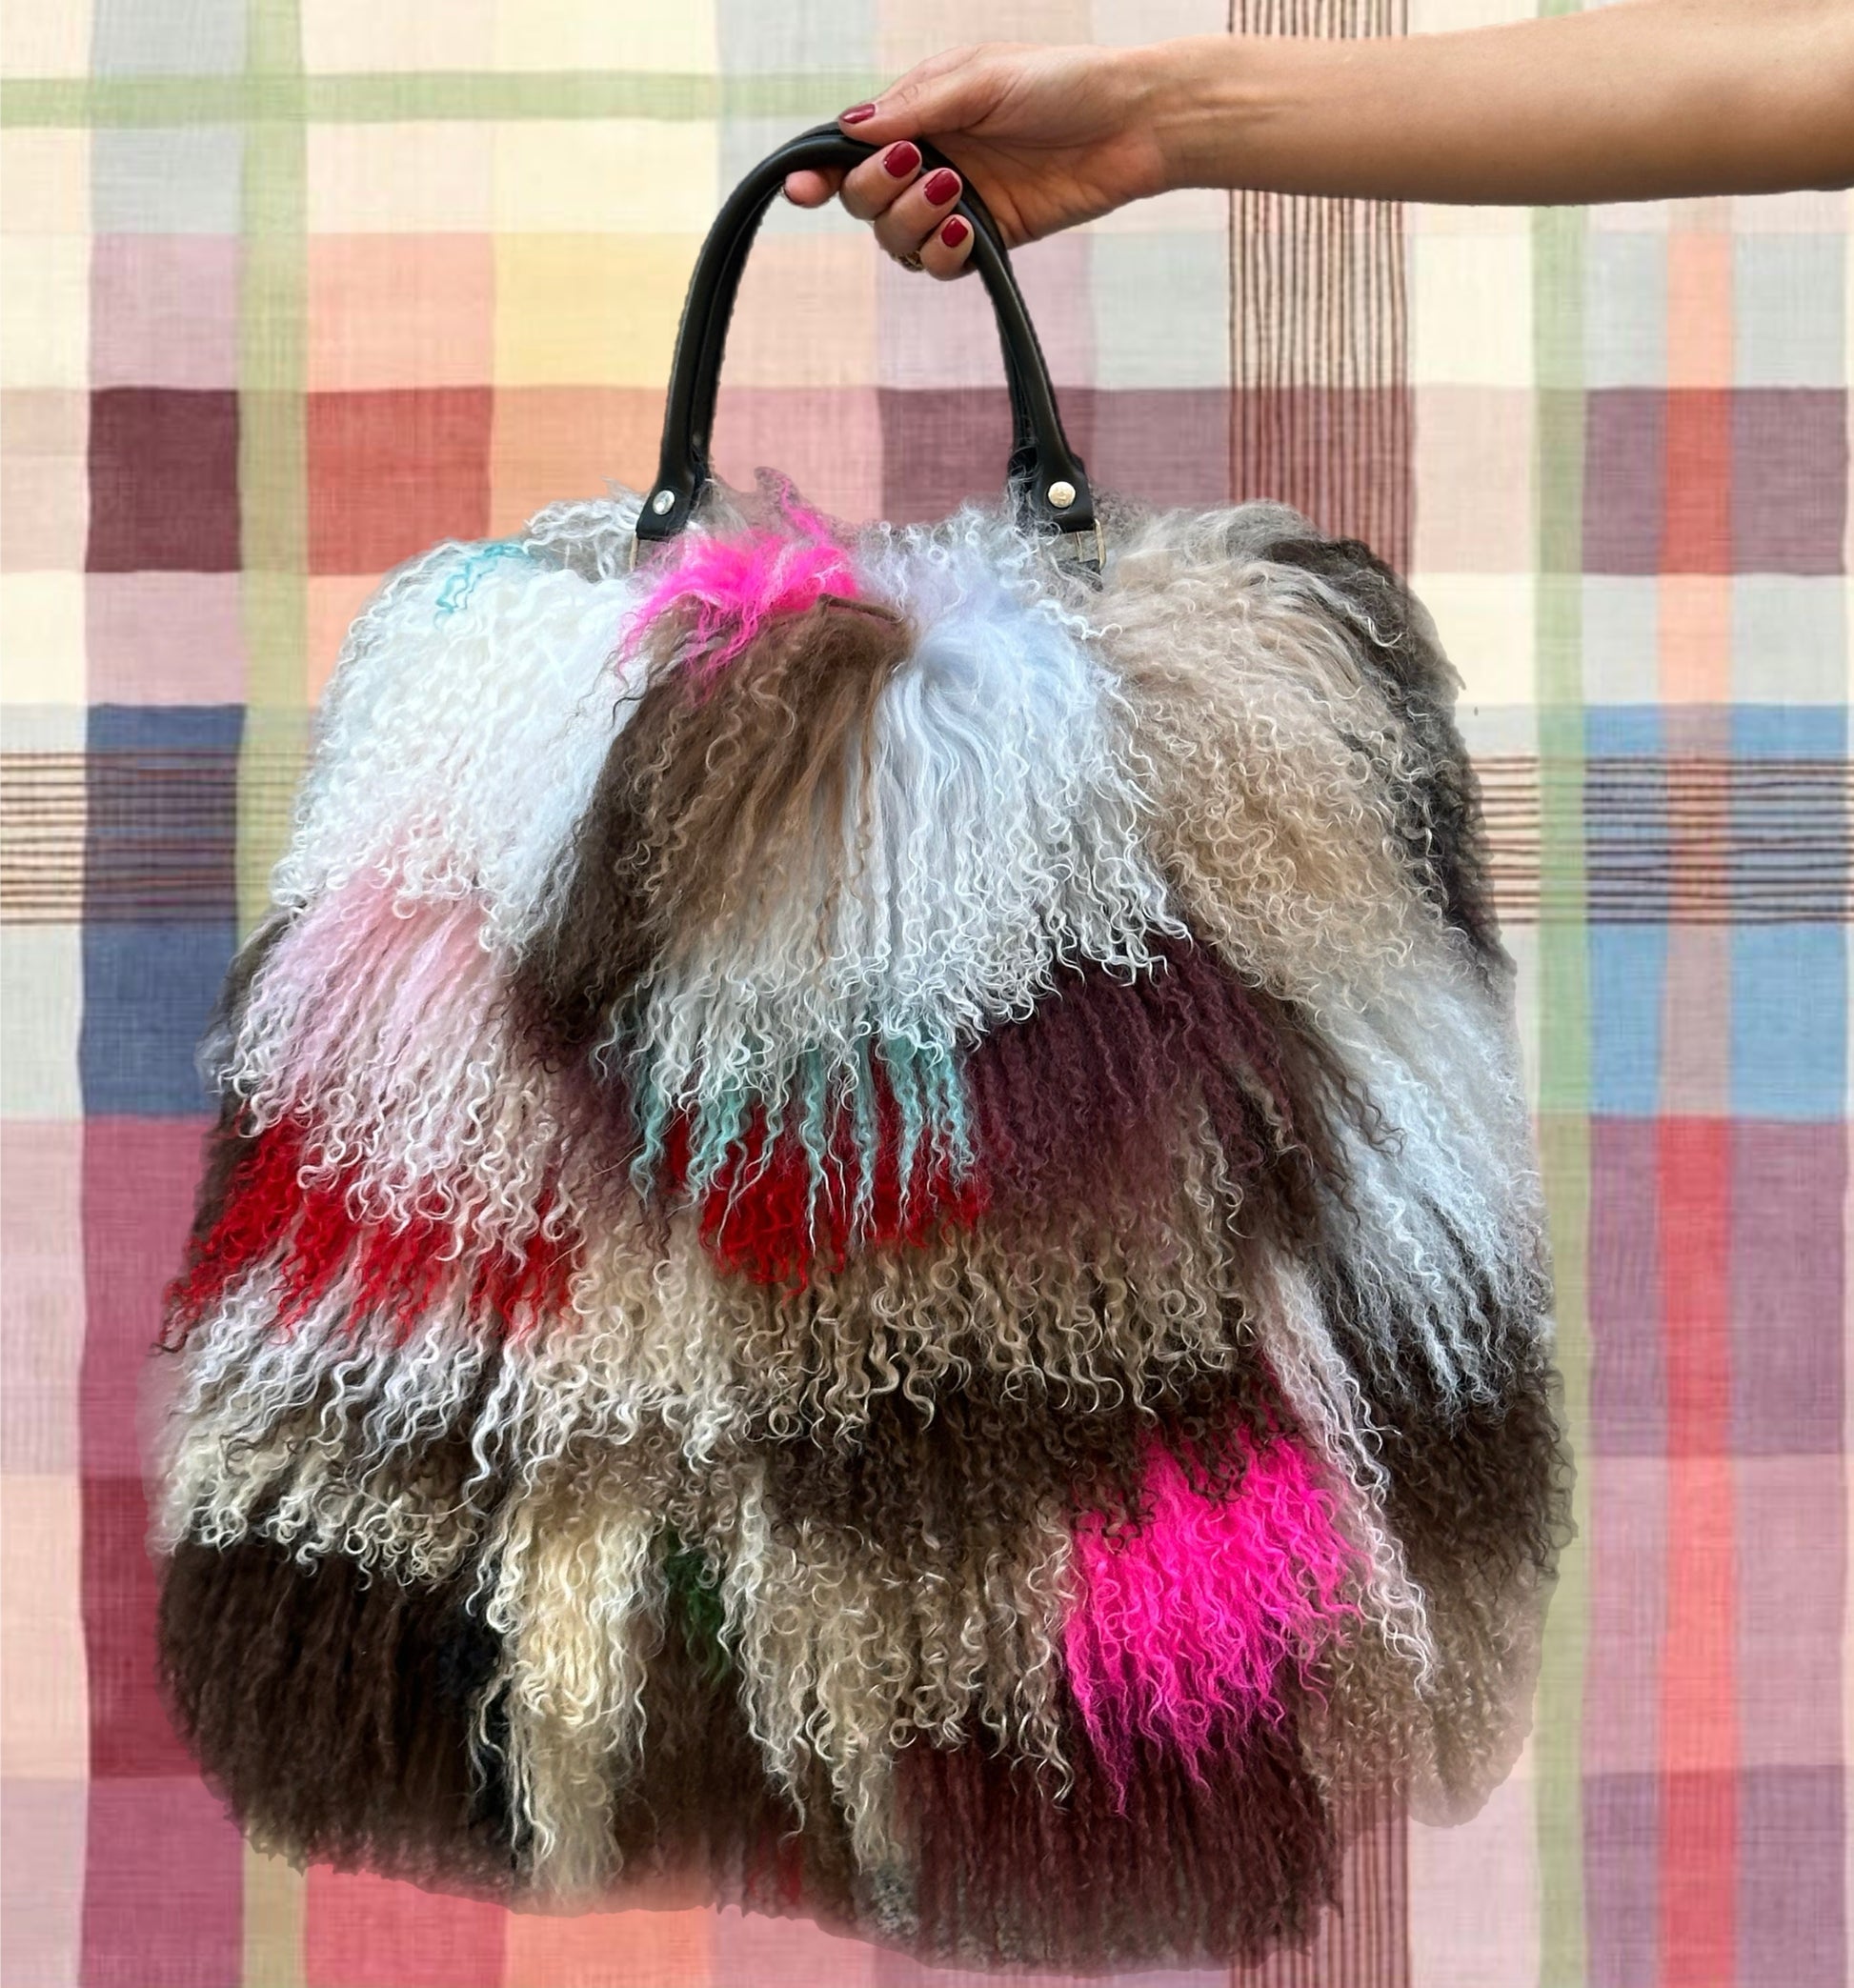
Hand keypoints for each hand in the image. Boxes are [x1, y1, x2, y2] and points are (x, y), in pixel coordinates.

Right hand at [781, 42, 1169, 278]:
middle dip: (877, 191)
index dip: (819, 173)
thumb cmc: (1060, 84)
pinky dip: (943, 253)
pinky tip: (967, 230)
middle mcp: (927, 162)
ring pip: (896, 240)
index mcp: (917, 115)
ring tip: (955, 191)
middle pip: (863, 202)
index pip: (850, 151)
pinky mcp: (986, 240)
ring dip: (913, 221)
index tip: (803, 189)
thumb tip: (850, 129)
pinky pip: (939, 266)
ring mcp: (955, 205)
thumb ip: (915, 106)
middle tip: (920, 167)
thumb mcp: (980, 78)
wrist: (1131, 123)